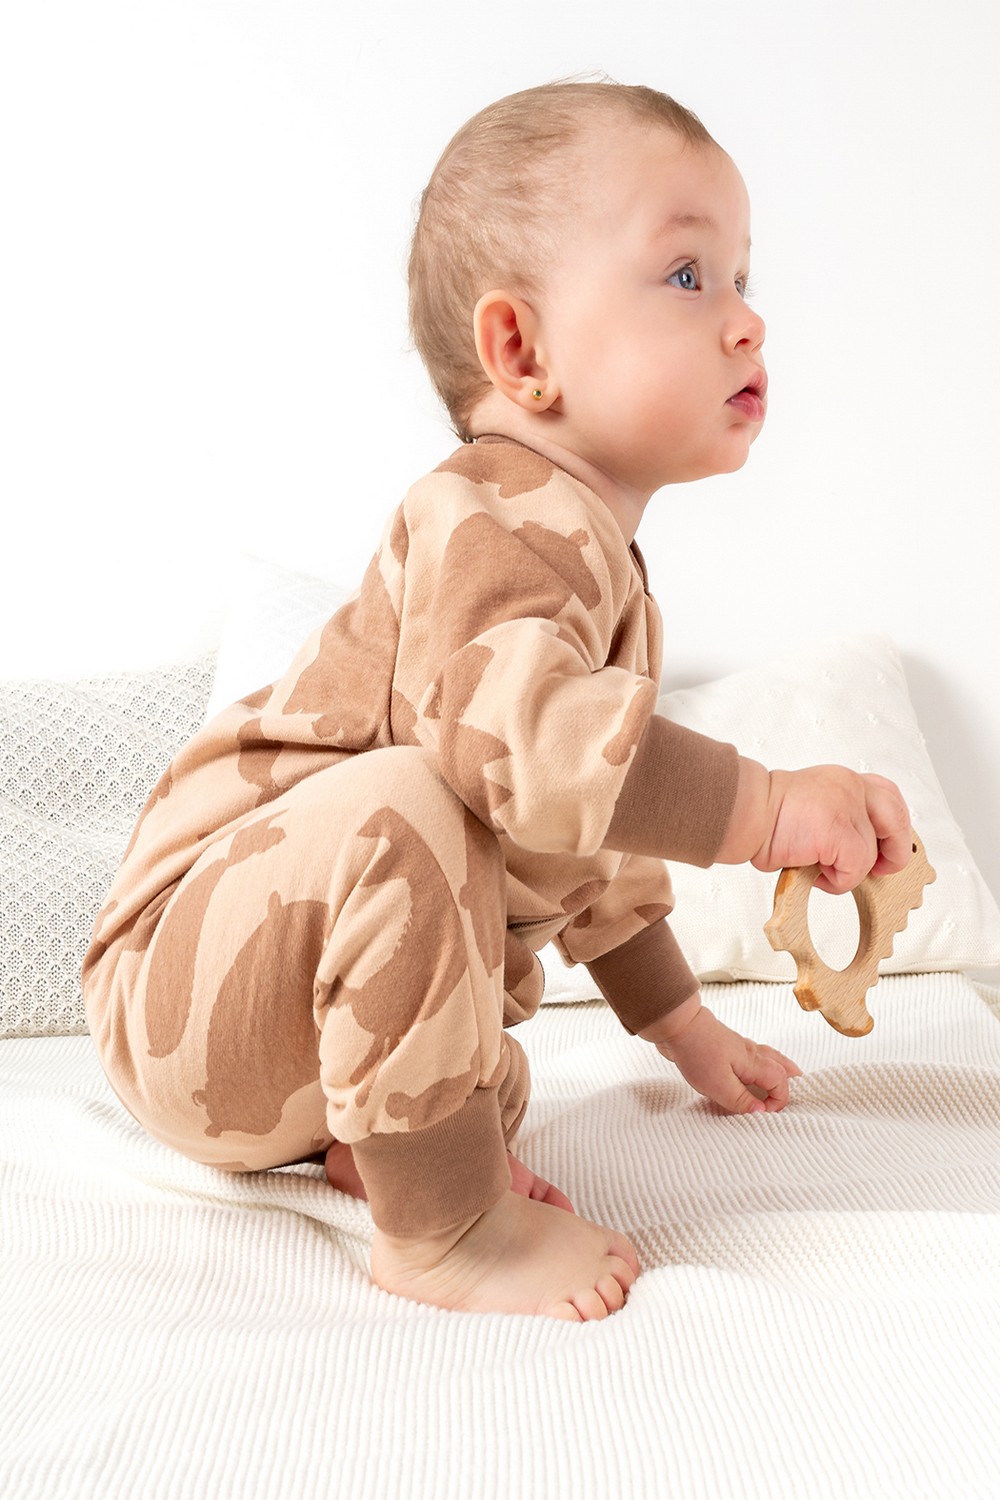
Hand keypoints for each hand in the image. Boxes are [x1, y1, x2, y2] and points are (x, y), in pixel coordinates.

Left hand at [640, 994, 801, 1113]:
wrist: (677, 1024)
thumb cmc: (697, 1052)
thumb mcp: (719, 1085)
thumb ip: (742, 1100)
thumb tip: (761, 1112)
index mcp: (754, 1062)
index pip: (781, 1083)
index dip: (778, 1102)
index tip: (762, 1114)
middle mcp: (751, 1053)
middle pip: (782, 1065)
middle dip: (791, 1081)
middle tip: (795, 1094)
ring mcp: (738, 1048)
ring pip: (768, 1060)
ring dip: (778, 1072)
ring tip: (780, 1085)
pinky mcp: (725, 1048)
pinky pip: (751, 1059)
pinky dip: (759, 1068)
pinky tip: (748, 1075)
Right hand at [720, 761, 912, 895]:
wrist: (742, 812)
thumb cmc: (763, 814)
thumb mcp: (811, 806)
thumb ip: (837, 816)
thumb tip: (855, 850)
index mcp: (843, 780)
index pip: (887, 794)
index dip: (892, 825)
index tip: (884, 845)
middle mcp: (850, 787)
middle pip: (896, 819)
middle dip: (895, 851)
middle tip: (879, 870)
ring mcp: (848, 806)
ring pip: (870, 854)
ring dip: (846, 871)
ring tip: (817, 868)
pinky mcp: (841, 830)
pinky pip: (855, 868)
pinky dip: (837, 880)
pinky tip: (814, 871)